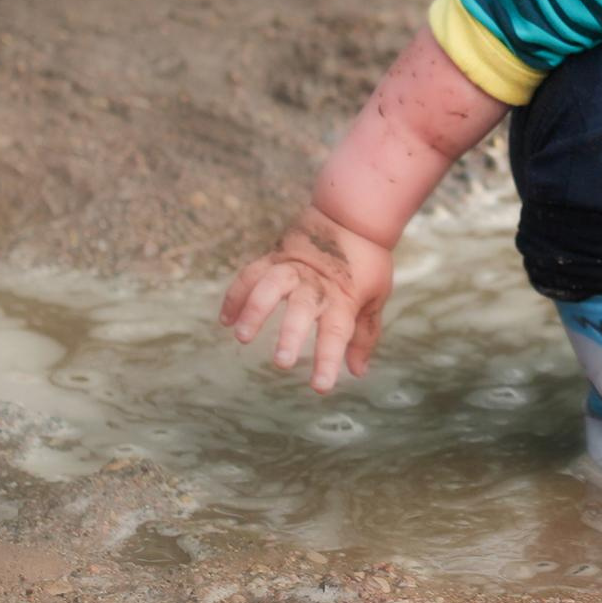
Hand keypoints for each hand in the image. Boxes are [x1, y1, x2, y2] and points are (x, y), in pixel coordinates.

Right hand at [218, 206, 392, 392]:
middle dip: (291, 336)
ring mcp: (293, 268)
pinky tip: (226, 318)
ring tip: (241, 335)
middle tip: (282, 362)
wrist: (353, 215)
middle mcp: (316, 284)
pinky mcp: (275, 257)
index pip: (337, 333)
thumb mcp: (375, 298)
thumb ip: (365, 335)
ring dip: (255, 310)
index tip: (319, 387)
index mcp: (344, 298)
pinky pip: (251, 274)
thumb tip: (357, 373)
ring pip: (270, 286)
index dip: (327, 360)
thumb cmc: (367, 263)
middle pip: (302, 310)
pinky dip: (236, 294)